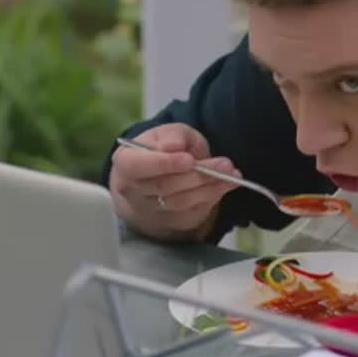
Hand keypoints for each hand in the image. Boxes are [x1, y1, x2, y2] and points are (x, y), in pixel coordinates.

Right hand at [108, 123, 241, 241]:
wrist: (162, 174)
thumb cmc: (163, 149)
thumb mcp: (169, 133)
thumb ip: (172, 137)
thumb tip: (172, 147)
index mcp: (125, 164)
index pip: (138, 167)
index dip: (164, 164)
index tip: (189, 159)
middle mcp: (132, 191)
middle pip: (164, 187)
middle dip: (198, 175)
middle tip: (225, 165)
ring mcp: (150, 212)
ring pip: (180, 203)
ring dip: (210, 188)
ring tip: (232, 174)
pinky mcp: (169, 224)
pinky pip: (192, 213)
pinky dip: (212, 198)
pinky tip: (227, 185)